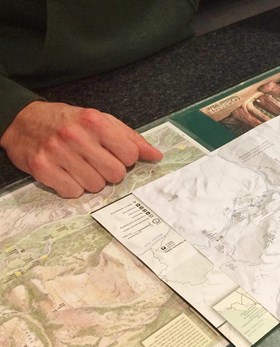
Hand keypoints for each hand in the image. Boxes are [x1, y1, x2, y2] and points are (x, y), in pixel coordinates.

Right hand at [0, 101, 162, 197]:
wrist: (23, 121)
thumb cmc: (69, 122)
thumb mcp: (101, 121)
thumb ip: (131, 138)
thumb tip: (156, 156)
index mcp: (95, 121)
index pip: (131, 154)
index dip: (126, 158)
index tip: (116, 154)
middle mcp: (76, 136)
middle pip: (116, 174)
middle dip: (111, 172)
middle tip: (97, 162)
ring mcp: (57, 153)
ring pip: (96, 186)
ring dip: (92, 180)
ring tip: (80, 166)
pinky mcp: (42, 169)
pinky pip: (73, 193)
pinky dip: (73, 187)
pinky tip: (66, 173)